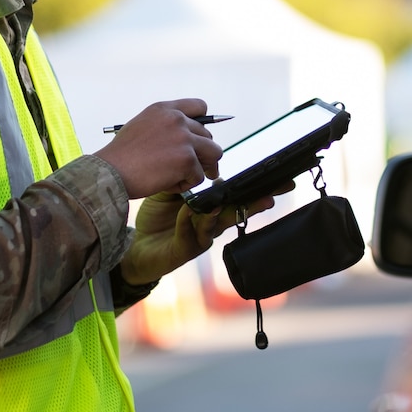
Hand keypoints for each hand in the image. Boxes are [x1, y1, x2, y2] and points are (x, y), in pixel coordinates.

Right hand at [94, 99, 222, 198]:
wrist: (110, 172)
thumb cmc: (122, 157)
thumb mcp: (142, 127)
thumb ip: (166, 127)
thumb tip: (190, 141)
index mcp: (164, 109)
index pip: (199, 106)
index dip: (204, 124)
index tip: (201, 138)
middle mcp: (177, 119)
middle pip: (208, 136)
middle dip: (203, 155)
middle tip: (192, 170)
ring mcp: (184, 139)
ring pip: (213, 155)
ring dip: (200, 169)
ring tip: (181, 178)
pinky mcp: (187, 159)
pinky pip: (199, 177)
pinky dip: (185, 185)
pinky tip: (166, 184)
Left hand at [118, 187, 290, 285]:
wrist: (136, 244)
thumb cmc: (156, 217)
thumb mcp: (169, 192)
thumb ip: (184, 179)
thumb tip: (198, 161)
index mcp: (211, 207)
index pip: (235, 195)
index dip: (254, 188)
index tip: (274, 178)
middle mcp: (211, 223)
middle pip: (238, 211)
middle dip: (257, 203)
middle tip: (273, 194)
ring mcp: (201, 237)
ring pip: (219, 225)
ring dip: (227, 214)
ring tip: (230, 204)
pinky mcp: (187, 250)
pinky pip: (191, 233)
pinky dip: (190, 222)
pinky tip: (191, 212)